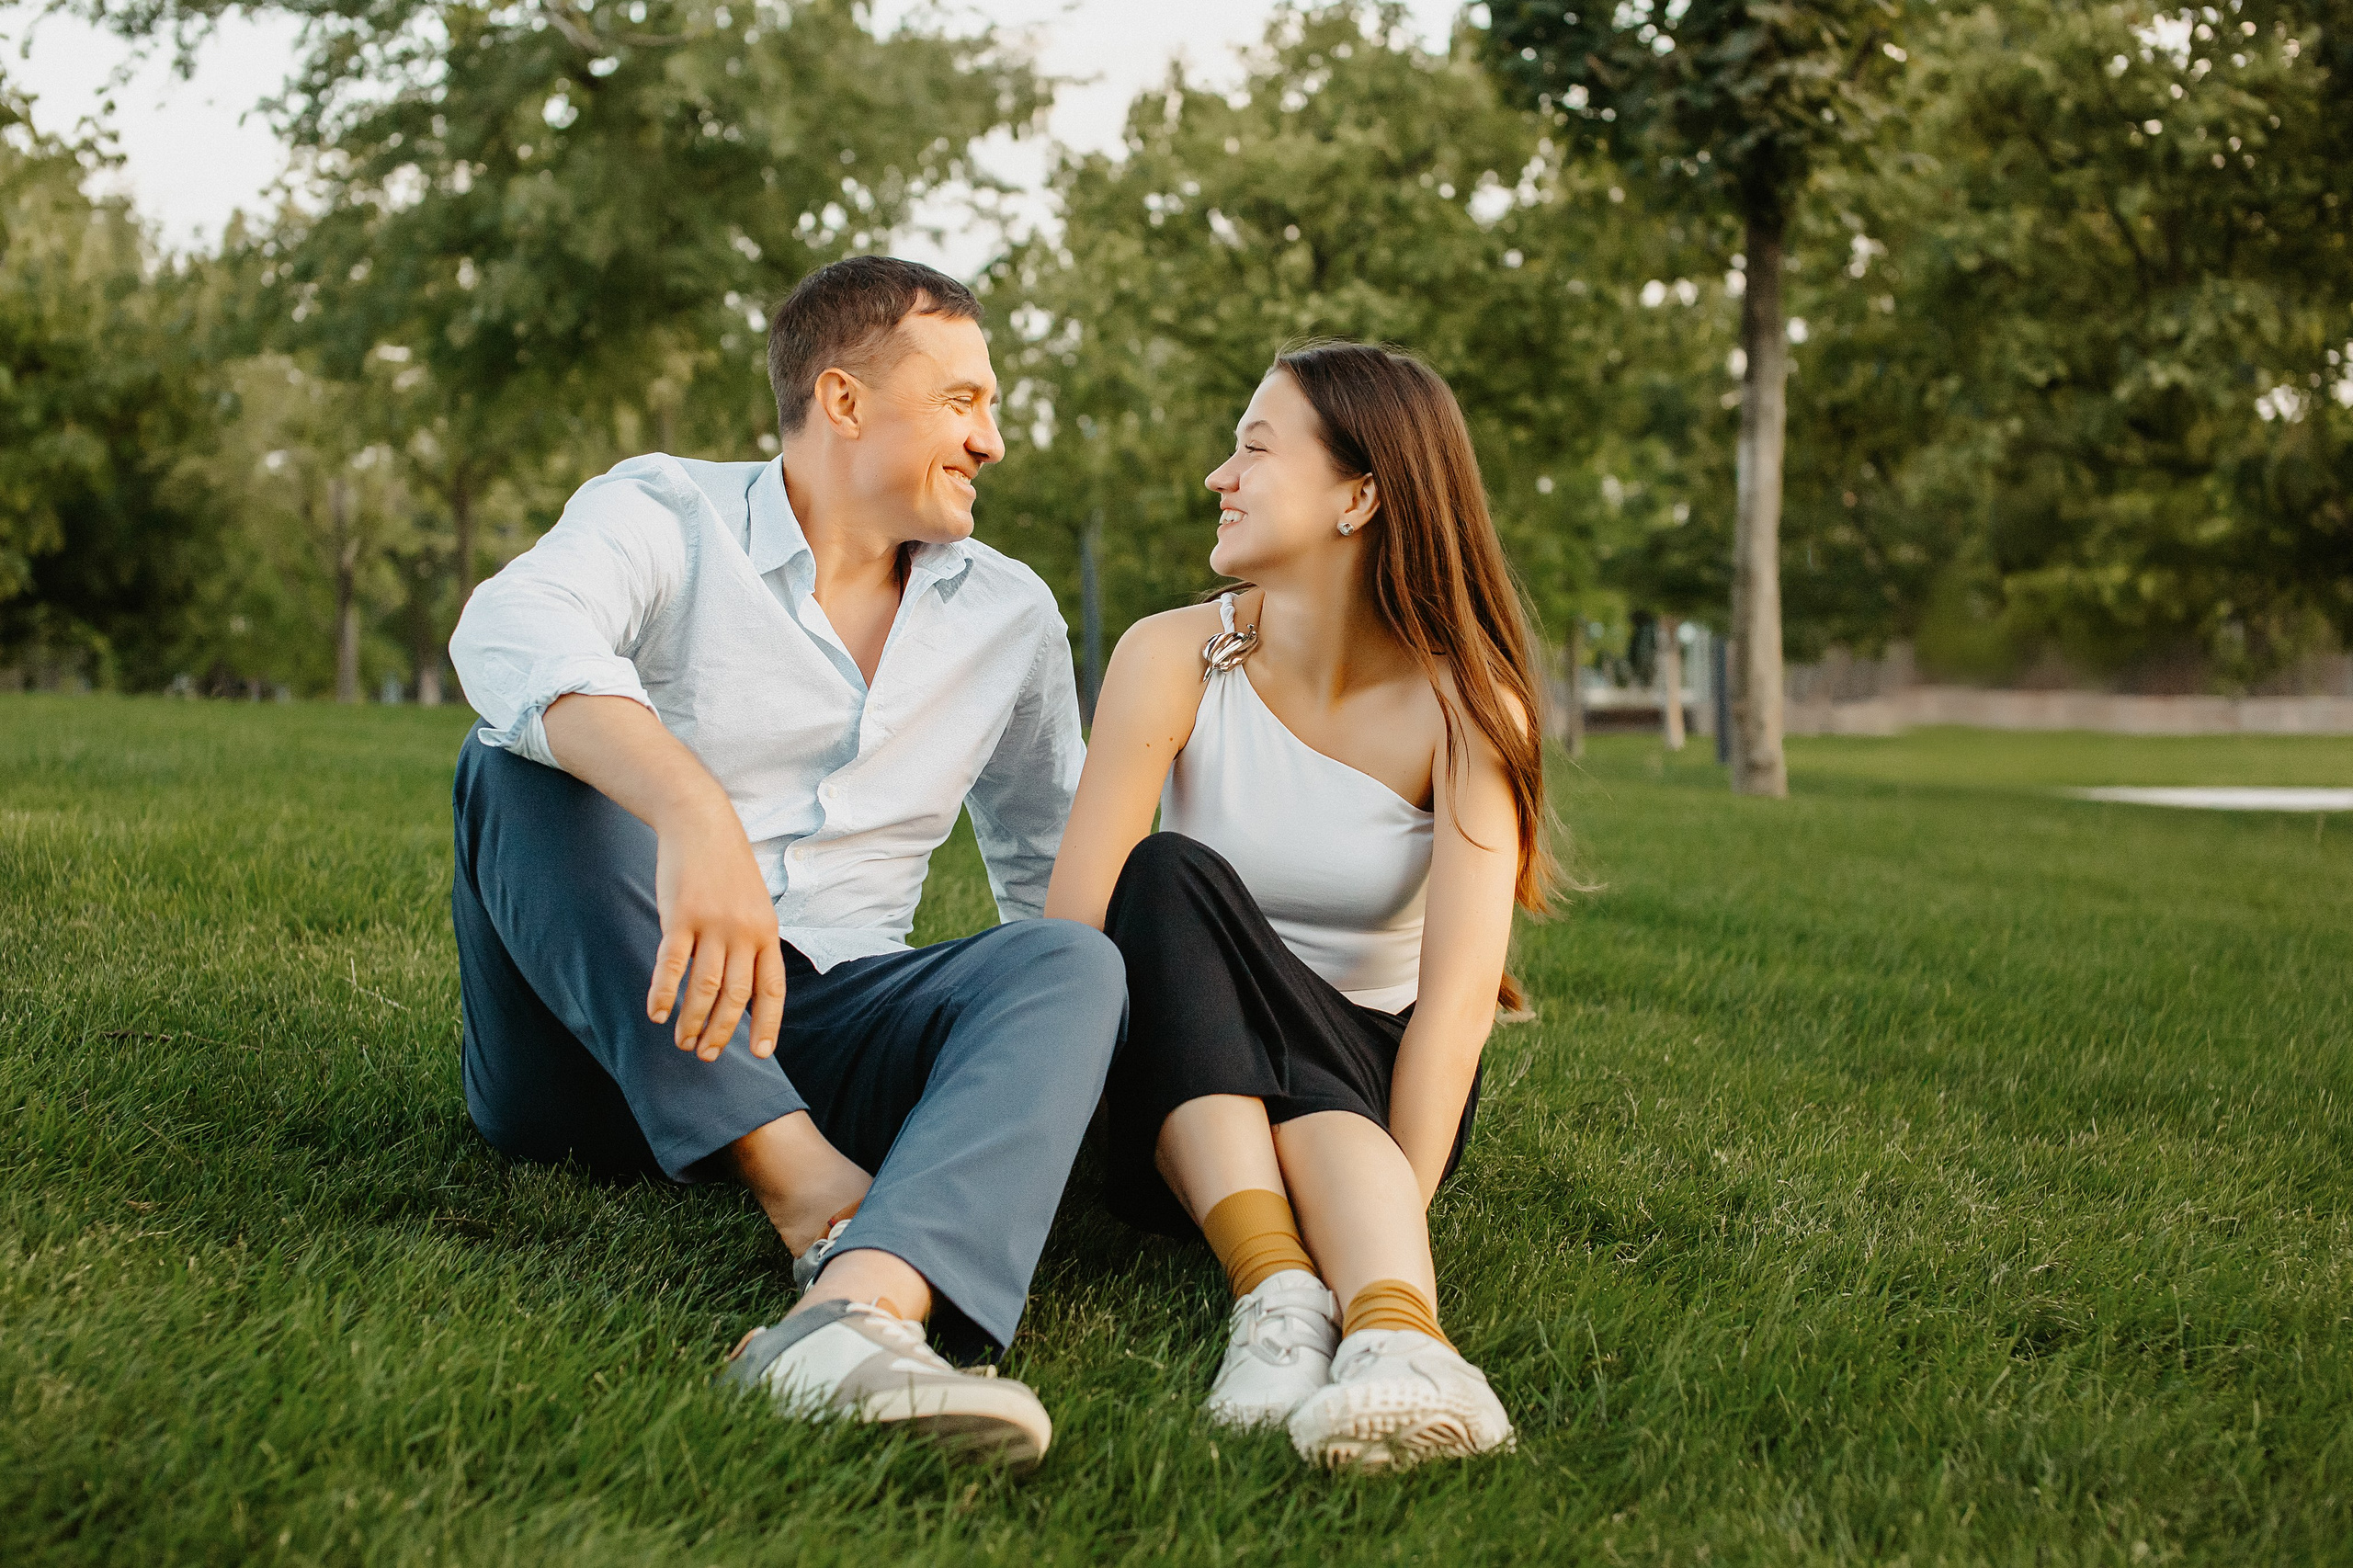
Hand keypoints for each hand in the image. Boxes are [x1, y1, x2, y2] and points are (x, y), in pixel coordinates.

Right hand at [646, 807, 787, 1061]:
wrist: (702, 824)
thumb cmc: (728, 870)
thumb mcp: (755, 905)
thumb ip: (753, 944)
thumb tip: (748, 988)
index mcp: (767, 932)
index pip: (771, 989)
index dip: (767, 1024)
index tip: (761, 1053)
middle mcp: (744, 932)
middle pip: (735, 996)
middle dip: (722, 1032)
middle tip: (706, 1055)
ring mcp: (713, 924)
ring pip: (703, 988)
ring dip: (692, 1021)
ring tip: (683, 1042)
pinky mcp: (681, 915)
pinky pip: (672, 965)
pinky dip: (663, 992)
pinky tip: (655, 1013)